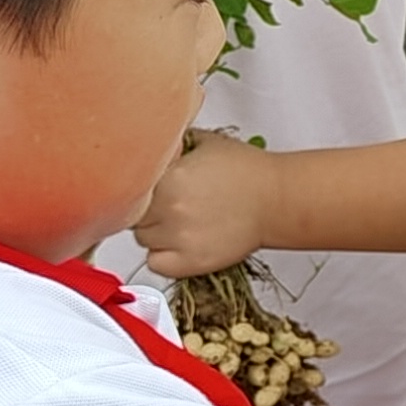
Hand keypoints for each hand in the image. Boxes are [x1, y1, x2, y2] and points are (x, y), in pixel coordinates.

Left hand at [134, 134, 273, 276]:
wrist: (276, 199)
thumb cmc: (247, 170)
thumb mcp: (205, 142)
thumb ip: (173, 143)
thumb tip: (152, 144)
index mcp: (169, 176)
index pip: (129, 186)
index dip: (138, 185)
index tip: (148, 186)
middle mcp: (169, 208)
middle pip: (133, 213)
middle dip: (145, 207)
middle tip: (166, 203)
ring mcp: (179, 238)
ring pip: (142, 239)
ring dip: (153, 231)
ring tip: (176, 221)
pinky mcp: (191, 262)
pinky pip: (155, 264)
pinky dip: (161, 256)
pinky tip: (177, 243)